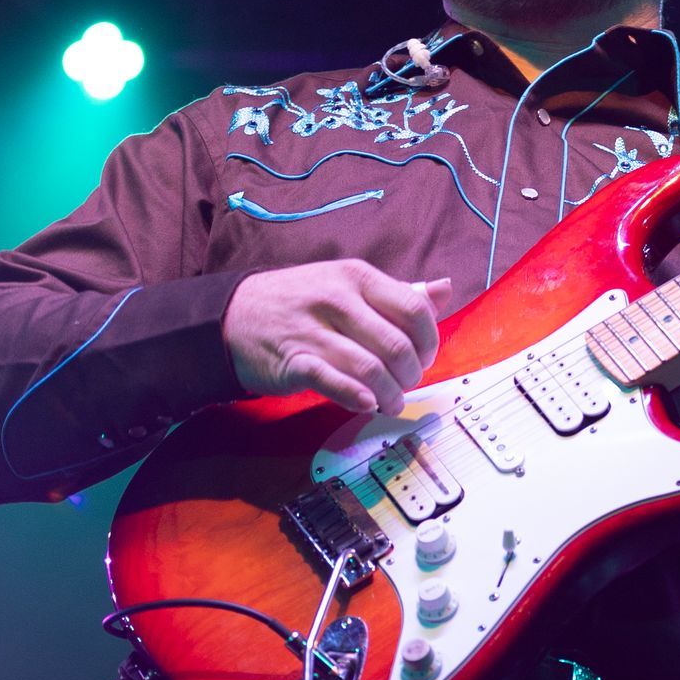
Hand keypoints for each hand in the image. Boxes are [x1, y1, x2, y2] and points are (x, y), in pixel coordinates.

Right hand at [224, 263, 454, 418]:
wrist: (235, 314)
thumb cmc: (302, 300)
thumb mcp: (348, 284)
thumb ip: (397, 292)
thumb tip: (444, 289)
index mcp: (357, 277)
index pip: (414, 310)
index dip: (429, 341)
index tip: (423, 357)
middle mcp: (336, 300)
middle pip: (397, 346)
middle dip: (411, 374)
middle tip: (406, 384)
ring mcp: (313, 331)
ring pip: (371, 369)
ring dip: (390, 394)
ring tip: (390, 402)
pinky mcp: (294, 361)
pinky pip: (334, 383)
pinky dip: (357, 398)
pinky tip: (366, 402)